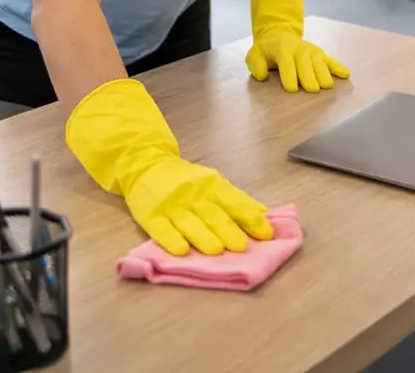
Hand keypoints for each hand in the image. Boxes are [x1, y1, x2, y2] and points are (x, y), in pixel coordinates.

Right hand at [66, 78, 273, 254]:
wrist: (147, 164)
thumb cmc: (187, 181)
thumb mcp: (213, 183)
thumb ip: (236, 200)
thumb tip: (263, 215)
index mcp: (213, 185)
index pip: (235, 201)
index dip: (251, 217)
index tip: (267, 234)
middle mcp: (194, 194)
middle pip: (214, 213)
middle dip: (229, 230)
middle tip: (243, 247)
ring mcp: (172, 205)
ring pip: (190, 222)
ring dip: (204, 236)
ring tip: (217, 250)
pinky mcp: (150, 215)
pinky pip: (161, 229)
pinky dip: (171, 239)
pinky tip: (181, 250)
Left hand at [246, 0, 349, 92]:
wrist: (280, 34)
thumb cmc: (267, 50)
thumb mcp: (254, 55)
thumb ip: (255, 64)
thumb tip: (262, 75)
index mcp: (282, 49)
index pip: (286, 62)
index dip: (289, 75)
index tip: (292, 89)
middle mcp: (300, 49)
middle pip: (305, 63)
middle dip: (309, 76)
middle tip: (313, 90)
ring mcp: (312, 51)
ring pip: (319, 62)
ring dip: (324, 73)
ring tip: (327, 86)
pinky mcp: (320, 54)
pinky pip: (331, 60)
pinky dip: (338, 67)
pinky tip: (346, 75)